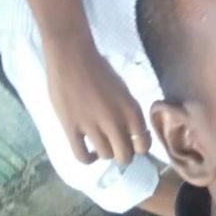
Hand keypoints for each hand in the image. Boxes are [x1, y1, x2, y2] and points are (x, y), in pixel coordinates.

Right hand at [46, 41, 150, 164]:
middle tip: (116, 147)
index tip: (134, 142)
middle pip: (125, 156)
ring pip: (105, 156)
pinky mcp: (72, 129)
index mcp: (131, 110)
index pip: (144, 144)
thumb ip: (127, 112)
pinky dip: (87, 159)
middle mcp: (116, 122)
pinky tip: (88, 151)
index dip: (140, 146)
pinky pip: (82, 157)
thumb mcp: (123, 90)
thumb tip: (131, 133)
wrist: (72, 57)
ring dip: (104, 153)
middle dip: (123, 155)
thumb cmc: (99, 68)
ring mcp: (93, 127)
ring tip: (100, 145)